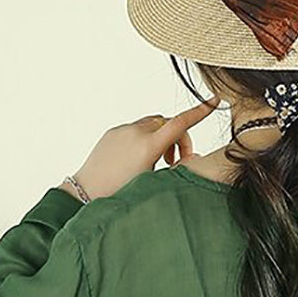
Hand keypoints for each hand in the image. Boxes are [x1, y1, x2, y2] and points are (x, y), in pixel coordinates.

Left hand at [64, 97, 220, 200]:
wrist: (84, 194)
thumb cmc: (119, 195)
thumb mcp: (152, 183)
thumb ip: (175, 170)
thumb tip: (191, 160)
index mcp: (148, 146)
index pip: (180, 123)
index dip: (199, 112)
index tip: (213, 101)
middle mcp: (136, 132)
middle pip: (168, 123)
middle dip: (178, 138)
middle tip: (178, 163)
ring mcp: (122, 130)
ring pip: (152, 124)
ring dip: (162, 138)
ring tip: (160, 164)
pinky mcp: (112, 133)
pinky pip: (135, 129)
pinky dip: (145, 139)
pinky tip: (139, 161)